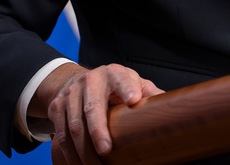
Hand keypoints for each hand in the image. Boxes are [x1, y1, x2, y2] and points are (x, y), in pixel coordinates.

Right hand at [36, 63, 162, 164]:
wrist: (74, 80)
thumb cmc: (112, 86)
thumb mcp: (132, 82)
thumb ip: (149, 93)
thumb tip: (173, 108)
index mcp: (113, 74)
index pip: (121, 79)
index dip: (127, 88)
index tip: (134, 100)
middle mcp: (89, 81)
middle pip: (92, 108)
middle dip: (98, 131)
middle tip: (106, 150)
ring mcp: (70, 94)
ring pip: (74, 126)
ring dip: (83, 150)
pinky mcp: (57, 108)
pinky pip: (61, 135)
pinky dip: (70, 154)